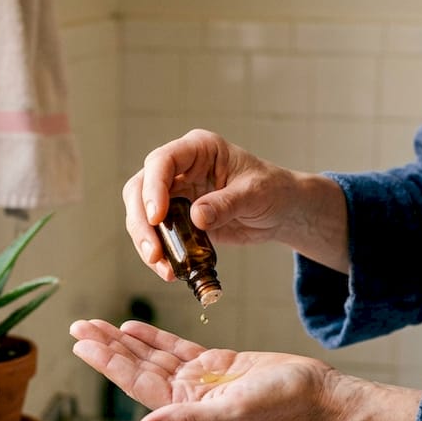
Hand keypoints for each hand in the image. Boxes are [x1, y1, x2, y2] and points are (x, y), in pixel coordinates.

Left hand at [69, 319, 419, 420]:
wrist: (317, 394)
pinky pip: (177, 350)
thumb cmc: (282, 408)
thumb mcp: (230, 413)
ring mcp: (200, 381)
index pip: (137, 384)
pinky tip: (133, 327)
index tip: (82, 344)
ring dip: (124, 341)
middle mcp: (187, 397)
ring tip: (95, 324)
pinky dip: (154, 338)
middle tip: (77, 326)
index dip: (108, 362)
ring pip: (152, 357)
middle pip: (137, 368)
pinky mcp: (216, 365)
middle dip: (106, 347)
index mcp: (186, 410)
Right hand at [122, 129, 350, 278]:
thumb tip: (196, 217)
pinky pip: (157, 235)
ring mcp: (175, 194)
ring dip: (146, 242)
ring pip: (142, 214)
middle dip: (141, 222)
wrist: (281, 211)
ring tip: (163, 269)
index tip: (157, 217)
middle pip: (140, 189)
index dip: (153, 188)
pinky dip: (159, 253)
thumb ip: (227, 203)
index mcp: (198, 149)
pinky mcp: (177, 219)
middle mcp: (180, 169)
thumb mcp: (255, 194)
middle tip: (154, 252)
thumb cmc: (273, 190)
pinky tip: (169, 270)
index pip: (162, 161)